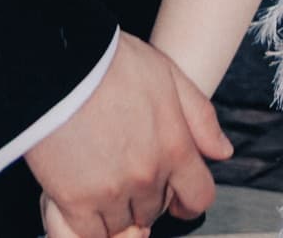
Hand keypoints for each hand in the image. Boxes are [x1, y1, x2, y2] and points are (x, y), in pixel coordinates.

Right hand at [27, 29, 229, 237]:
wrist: (60, 63)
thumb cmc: (110, 62)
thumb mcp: (168, 74)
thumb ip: (200, 117)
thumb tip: (223, 152)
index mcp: (174, 148)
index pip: (198, 197)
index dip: (187, 198)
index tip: (175, 196)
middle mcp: (147, 177)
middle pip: (155, 211)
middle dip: (145, 196)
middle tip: (126, 170)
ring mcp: (112, 192)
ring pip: (123, 225)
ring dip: (116, 210)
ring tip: (101, 179)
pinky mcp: (75, 201)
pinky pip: (90, 233)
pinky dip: (89, 223)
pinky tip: (84, 198)